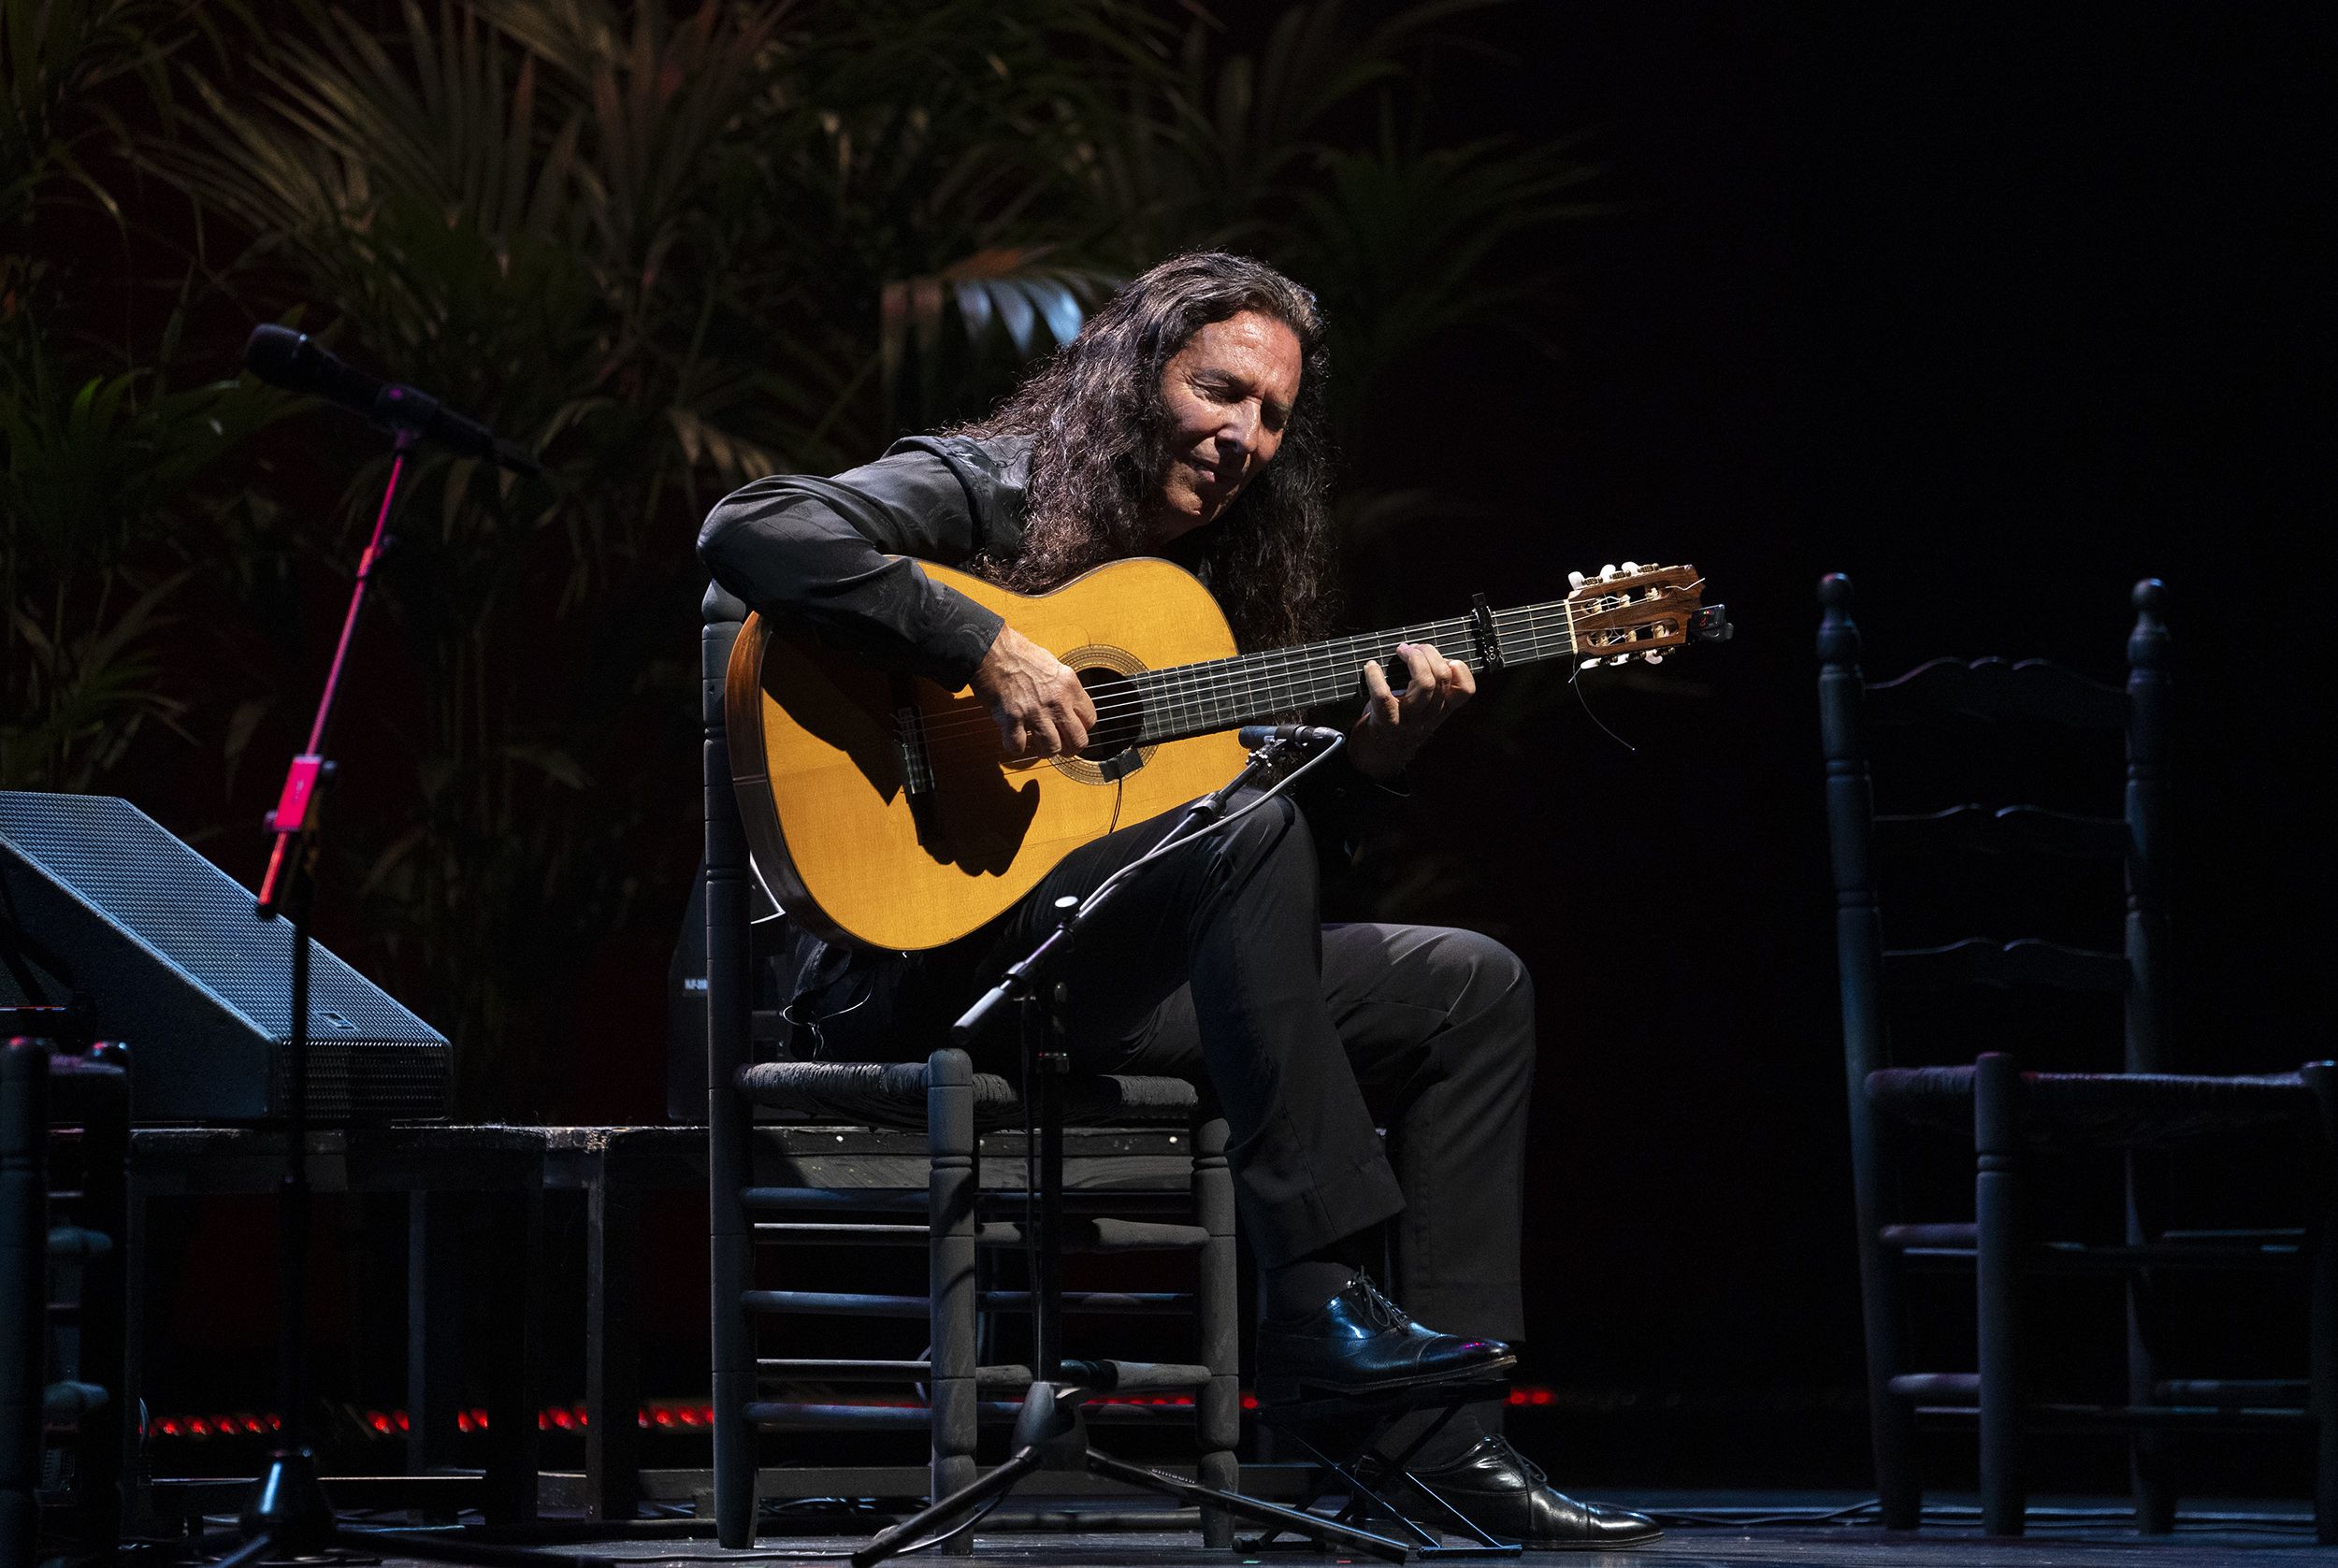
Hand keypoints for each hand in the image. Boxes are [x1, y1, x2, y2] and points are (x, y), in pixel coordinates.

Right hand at [971, 624, 1095, 760]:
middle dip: (1069, 748)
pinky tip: (1013, 737)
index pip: (1090, 719)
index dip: (1080, 728)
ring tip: (1036, 744)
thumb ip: (1062, 687)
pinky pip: (1018, 747)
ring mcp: (1035, 711)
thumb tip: (1067, 705)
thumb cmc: (1018, 653)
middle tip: (1059, 746)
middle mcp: (1057, 701)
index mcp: (1069, 685)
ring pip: (1052, 749)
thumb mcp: (1052, 664)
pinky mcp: (1012, 719)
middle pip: (1078, 740)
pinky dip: (1015, 746)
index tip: (1070, 729)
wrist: (991, 649)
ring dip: (1043, 751)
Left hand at [1347, 642, 1474, 780]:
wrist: (1377, 757)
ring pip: (1424, 683)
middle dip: (1428, 652)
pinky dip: (1376, 677)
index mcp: (1442, 711)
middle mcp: (1430, 716)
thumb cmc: (1398, 723)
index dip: (1459, 668)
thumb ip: (1430, 689)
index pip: (1466, 691)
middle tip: (1412, 648)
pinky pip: (1384, 696)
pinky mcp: (1387, 723)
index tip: (1443, 658)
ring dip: (1412, 659)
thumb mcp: (1421, 709)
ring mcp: (1410, 721)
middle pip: (1441, 677)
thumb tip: (1425, 653)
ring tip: (1400, 651)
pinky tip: (1371, 667)